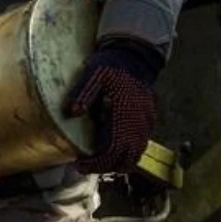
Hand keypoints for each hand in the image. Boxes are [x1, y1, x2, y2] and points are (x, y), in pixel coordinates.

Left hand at [64, 44, 159, 173]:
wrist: (135, 54)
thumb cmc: (111, 64)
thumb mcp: (93, 74)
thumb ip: (82, 93)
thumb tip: (72, 112)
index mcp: (123, 114)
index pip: (111, 150)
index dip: (95, 163)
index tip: (80, 164)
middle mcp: (137, 122)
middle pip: (124, 159)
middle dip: (104, 166)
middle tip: (86, 165)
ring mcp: (145, 123)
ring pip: (135, 155)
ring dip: (117, 162)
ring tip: (98, 160)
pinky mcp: (148, 121)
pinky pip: (140, 146)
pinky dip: (127, 153)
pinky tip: (113, 149)